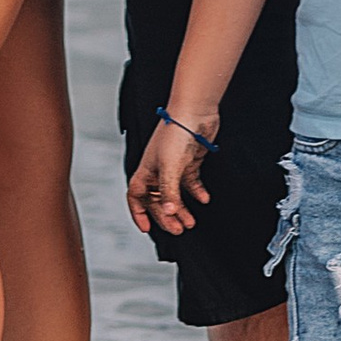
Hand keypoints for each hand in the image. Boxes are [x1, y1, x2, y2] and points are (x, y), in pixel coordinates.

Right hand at [125, 111, 214, 238]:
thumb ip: (169, 193)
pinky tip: (204, 198)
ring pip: (175, 194)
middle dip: (166, 216)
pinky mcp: (189, 162)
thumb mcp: (170, 168)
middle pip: (157, 200)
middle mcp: (158, 170)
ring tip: (191, 222)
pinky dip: (197, 192)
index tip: (147, 229)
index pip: (136, 196)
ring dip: (182, 209)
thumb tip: (168, 214)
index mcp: (146, 170)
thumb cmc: (176, 133)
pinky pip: (191, 182)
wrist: (195, 111)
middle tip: (178, 229)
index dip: (138, 213)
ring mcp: (174, 166)